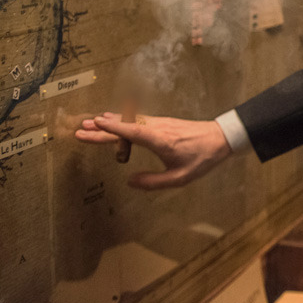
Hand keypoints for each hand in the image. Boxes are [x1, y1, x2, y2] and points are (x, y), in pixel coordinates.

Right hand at [75, 112, 231, 189]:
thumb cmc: (202, 159)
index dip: (111, 129)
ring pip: (131, 121)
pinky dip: (124, 121)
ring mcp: (160, 123)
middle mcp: (157, 128)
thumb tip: (129, 181)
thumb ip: (153, 182)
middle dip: (102, 127)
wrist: (222, 138)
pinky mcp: (163, 123)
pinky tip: (116, 121)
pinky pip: (138, 121)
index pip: (130, 132)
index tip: (93, 125)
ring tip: (91, 123)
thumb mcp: (180, 177)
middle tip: (81, 128)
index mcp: (159, 140)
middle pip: (125, 126)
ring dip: (111, 122)